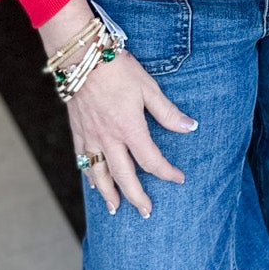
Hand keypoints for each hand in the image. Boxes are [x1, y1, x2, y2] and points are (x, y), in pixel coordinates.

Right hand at [66, 50, 195, 215]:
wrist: (82, 57)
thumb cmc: (118, 69)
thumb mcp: (149, 88)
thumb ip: (168, 112)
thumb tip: (191, 127)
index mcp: (130, 129)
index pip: (151, 161)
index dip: (167, 173)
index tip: (179, 178)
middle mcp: (109, 138)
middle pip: (124, 176)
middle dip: (137, 197)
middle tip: (146, 212)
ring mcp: (90, 136)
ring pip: (99, 173)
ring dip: (108, 194)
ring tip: (116, 208)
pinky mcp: (78, 130)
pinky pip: (83, 159)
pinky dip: (89, 174)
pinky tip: (93, 181)